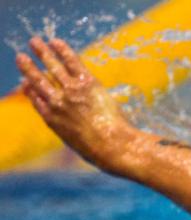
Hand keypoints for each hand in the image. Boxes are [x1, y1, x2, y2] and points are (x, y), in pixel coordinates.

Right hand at [15, 36, 136, 170]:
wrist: (115, 147)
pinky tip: (55, 42)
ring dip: (42, 52)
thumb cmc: (101, 152)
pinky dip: (63, 51)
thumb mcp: (78, 146)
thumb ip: (71, 134)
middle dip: (28, 68)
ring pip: (52, 67)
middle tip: (21, 57)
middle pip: (38, 81)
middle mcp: (57, 104)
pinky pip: (72, 62)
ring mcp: (71, 92)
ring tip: (34, 42)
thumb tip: (76, 133)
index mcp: (52, 120)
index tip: (25, 83)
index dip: (29, 90)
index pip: (36, 100)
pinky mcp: (87, 84)